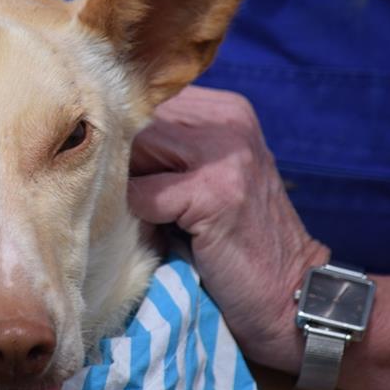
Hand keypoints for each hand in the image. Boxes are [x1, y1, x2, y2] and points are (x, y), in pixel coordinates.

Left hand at [127, 86, 328, 370]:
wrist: (289, 287)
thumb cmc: (235, 232)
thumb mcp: (208, 171)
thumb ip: (167, 144)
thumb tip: (101, 135)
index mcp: (225, 109)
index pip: (147, 101)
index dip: (124, 136)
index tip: (123, 168)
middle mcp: (227, 122)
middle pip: (136, 124)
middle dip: (121, 162)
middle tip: (135, 200)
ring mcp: (223, 154)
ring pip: (134, 153)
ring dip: (129, 188)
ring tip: (151, 216)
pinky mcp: (214, 193)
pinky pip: (141, 195)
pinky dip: (140, 218)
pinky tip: (162, 232)